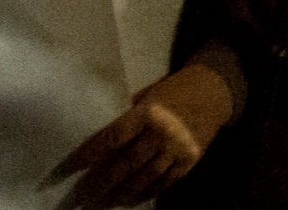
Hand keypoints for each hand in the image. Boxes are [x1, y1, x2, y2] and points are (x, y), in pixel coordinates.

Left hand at [48, 62, 233, 207]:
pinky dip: (144, 194)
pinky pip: (163, 184)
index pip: (113, 137)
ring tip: (100, 203)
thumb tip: (101, 139)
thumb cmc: (174, 90)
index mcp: (148, 112)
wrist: (214, 92)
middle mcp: (162, 133)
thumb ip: (128, 116)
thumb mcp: (148, 95)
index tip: (73, 166)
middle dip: (101, 182)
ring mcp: (176, 150)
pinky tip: (128, 200)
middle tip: (82, 197)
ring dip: (120, 194)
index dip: (91, 153)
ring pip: (143, 178)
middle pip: (126, 164)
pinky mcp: (188, 162)